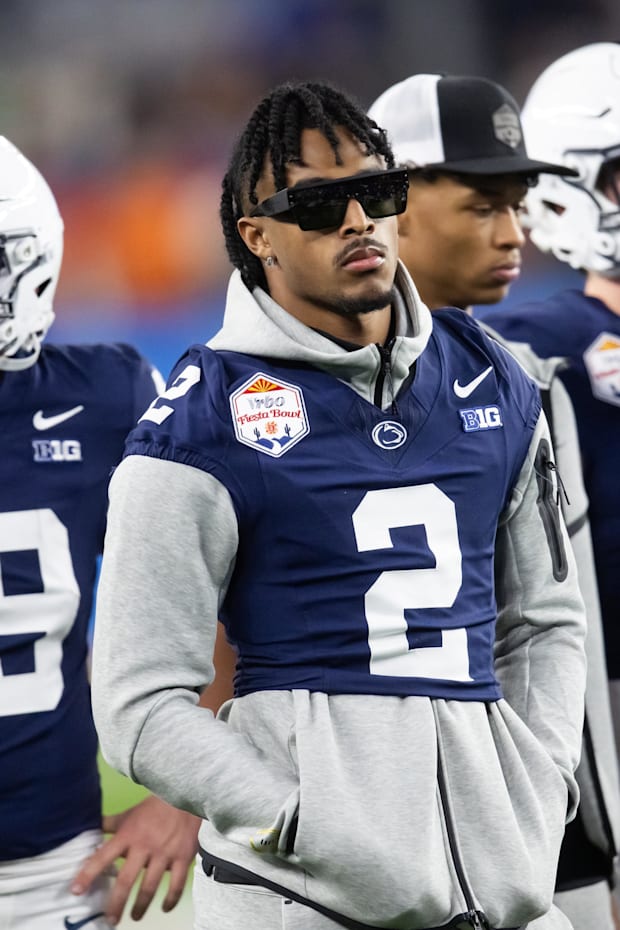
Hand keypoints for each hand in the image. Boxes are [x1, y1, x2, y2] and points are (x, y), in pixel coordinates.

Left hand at [71, 795, 200, 924]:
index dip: (89, 873)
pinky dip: (171, 900)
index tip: (77, 890)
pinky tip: (165, 907)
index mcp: (128, 835)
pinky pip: (177, 885)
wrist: (185, 797)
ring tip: (134, 916)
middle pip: (126, 880)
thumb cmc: (153, 808)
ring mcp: (164, 854)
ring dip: (140, 906)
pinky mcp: (183, 858)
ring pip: (150, 887)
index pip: (103, 856)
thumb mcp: (128, 814)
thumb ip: (110, 825)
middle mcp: (144, 846)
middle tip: (110, 920)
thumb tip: (88, 829)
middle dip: (116, 903)